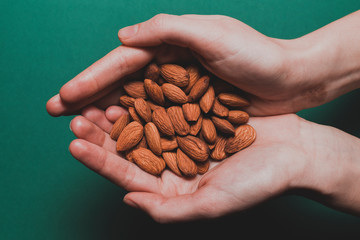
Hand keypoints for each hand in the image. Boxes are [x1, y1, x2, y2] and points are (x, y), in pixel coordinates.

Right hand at [47, 12, 359, 116]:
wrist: (291, 79)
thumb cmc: (256, 55)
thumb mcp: (212, 33)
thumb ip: (167, 30)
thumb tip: (124, 36)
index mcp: (169, 46)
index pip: (122, 62)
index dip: (92, 79)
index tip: (65, 96)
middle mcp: (168, 68)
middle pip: (121, 84)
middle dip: (89, 98)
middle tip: (58, 113)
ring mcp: (178, 91)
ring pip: (135, 103)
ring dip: (107, 115)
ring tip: (80, 128)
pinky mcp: (191, 111)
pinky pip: (156, 119)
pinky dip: (136, 128)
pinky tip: (120, 138)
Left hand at [68, 106, 359, 221]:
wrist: (294, 152)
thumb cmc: (258, 182)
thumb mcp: (213, 203)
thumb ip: (169, 210)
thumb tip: (128, 201)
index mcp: (174, 188)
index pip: (128, 176)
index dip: (100, 161)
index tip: (76, 145)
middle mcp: (174, 164)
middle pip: (129, 150)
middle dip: (101, 136)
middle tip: (77, 118)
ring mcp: (184, 138)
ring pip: (142, 126)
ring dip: (118, 115)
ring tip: (96, 102)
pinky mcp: (196, 116)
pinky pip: (164, 107)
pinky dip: (146, 99)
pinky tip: (130, 88)